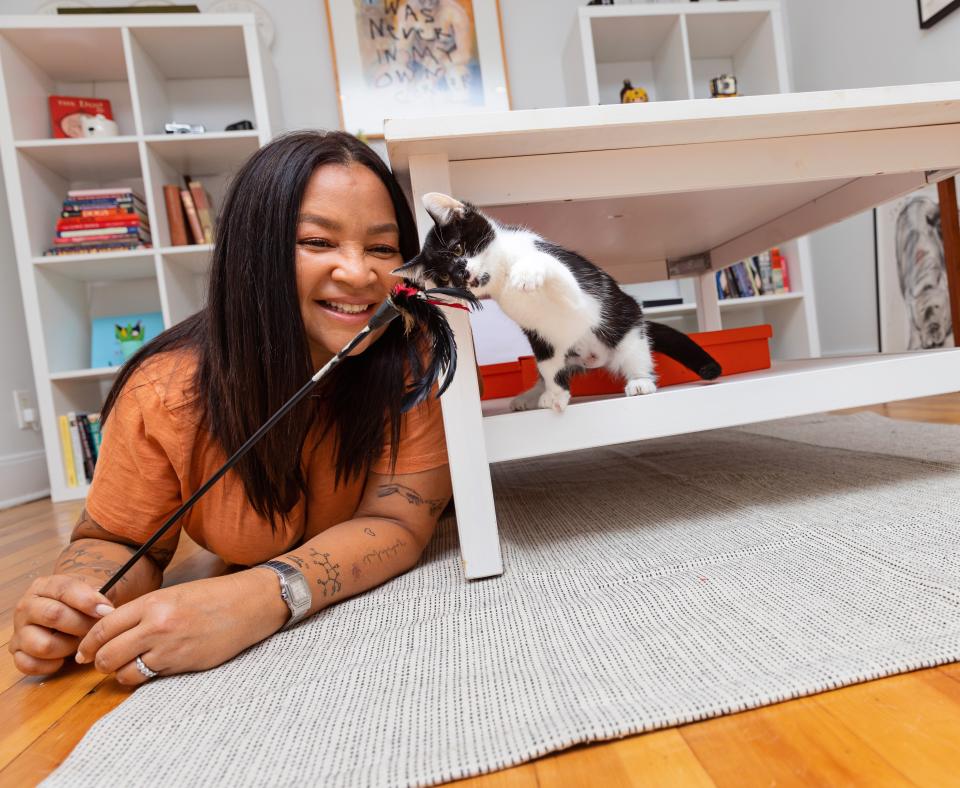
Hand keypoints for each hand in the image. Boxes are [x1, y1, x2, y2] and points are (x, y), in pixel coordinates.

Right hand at [10, 575, 114, 675]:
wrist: (70, 613)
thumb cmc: (82, 601)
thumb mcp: (92, 589)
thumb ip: (100, 595)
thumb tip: (105, 610)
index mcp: (44, 586)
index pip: (64, 589)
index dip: (88, 600)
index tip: (107, 611)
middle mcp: (26, 607)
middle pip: (53, 615)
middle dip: (81, 625)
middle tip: (96, 630)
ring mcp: (20, 631)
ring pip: (43, 645)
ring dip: (67, 647)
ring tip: (79, 643)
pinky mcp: (17, 653)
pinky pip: (30, 665)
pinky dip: (51, 665)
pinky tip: (64, 658)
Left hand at [75, 570, 288, 684]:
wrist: (249, 605)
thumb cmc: (213, 596)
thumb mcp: (173, 594)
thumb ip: (143, 611)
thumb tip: (110, 628)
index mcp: (153, 603)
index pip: (104, 627)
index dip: (88, 643)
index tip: (83, 651)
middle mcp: (157, 626)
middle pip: (107, 655)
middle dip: (99, 662)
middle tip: (102, 662)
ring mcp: (170, 648)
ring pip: (125, 672)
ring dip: (120, 673)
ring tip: (127, 667)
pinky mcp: (183, 665)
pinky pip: (149, 678)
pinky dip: (143, 676)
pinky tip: (150, 668)